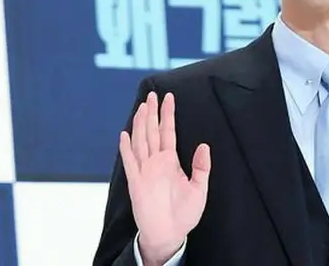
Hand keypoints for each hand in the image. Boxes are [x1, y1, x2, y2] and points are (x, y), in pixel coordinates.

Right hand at [119, 91, 210, 263]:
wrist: (169, 234)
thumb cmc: (184, 213)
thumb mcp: (199, 188)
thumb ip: (201, 167)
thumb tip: (204, 145)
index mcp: (170, 161)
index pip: (168, 132)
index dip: (168, 115)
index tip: (169, 97)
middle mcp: (156, 162)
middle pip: (153, 132)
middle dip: (152, 113)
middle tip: (152, 94)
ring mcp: (145, 171)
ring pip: (141, 142)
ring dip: (140, 124)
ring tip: (142, 107)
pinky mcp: (136, 183)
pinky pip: (131, 162)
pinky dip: (127, 148)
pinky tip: (124, 134)